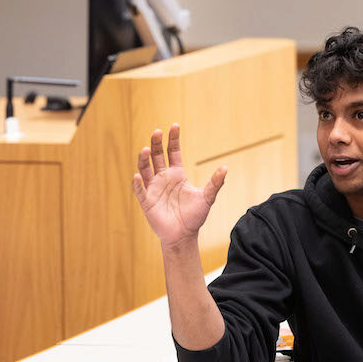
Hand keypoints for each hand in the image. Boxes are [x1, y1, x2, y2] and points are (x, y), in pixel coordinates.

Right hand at [132, 124, 226, 247]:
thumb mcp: (207, 198)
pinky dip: (137, 183)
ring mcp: (153, 188)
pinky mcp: (146, 201)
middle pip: (156, 156)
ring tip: (145, 149)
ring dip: (144, 159)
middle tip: (157, 131)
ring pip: (145, 169)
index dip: (172, 139)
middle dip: (156, 143)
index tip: (174, 126)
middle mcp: (163, 178)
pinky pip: (140, 190)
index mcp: (176, 174)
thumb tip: (225, 168)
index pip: (172, 152)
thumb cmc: (194, 216)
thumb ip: (215, 183)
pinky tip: (138, 176)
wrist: (183, 236)